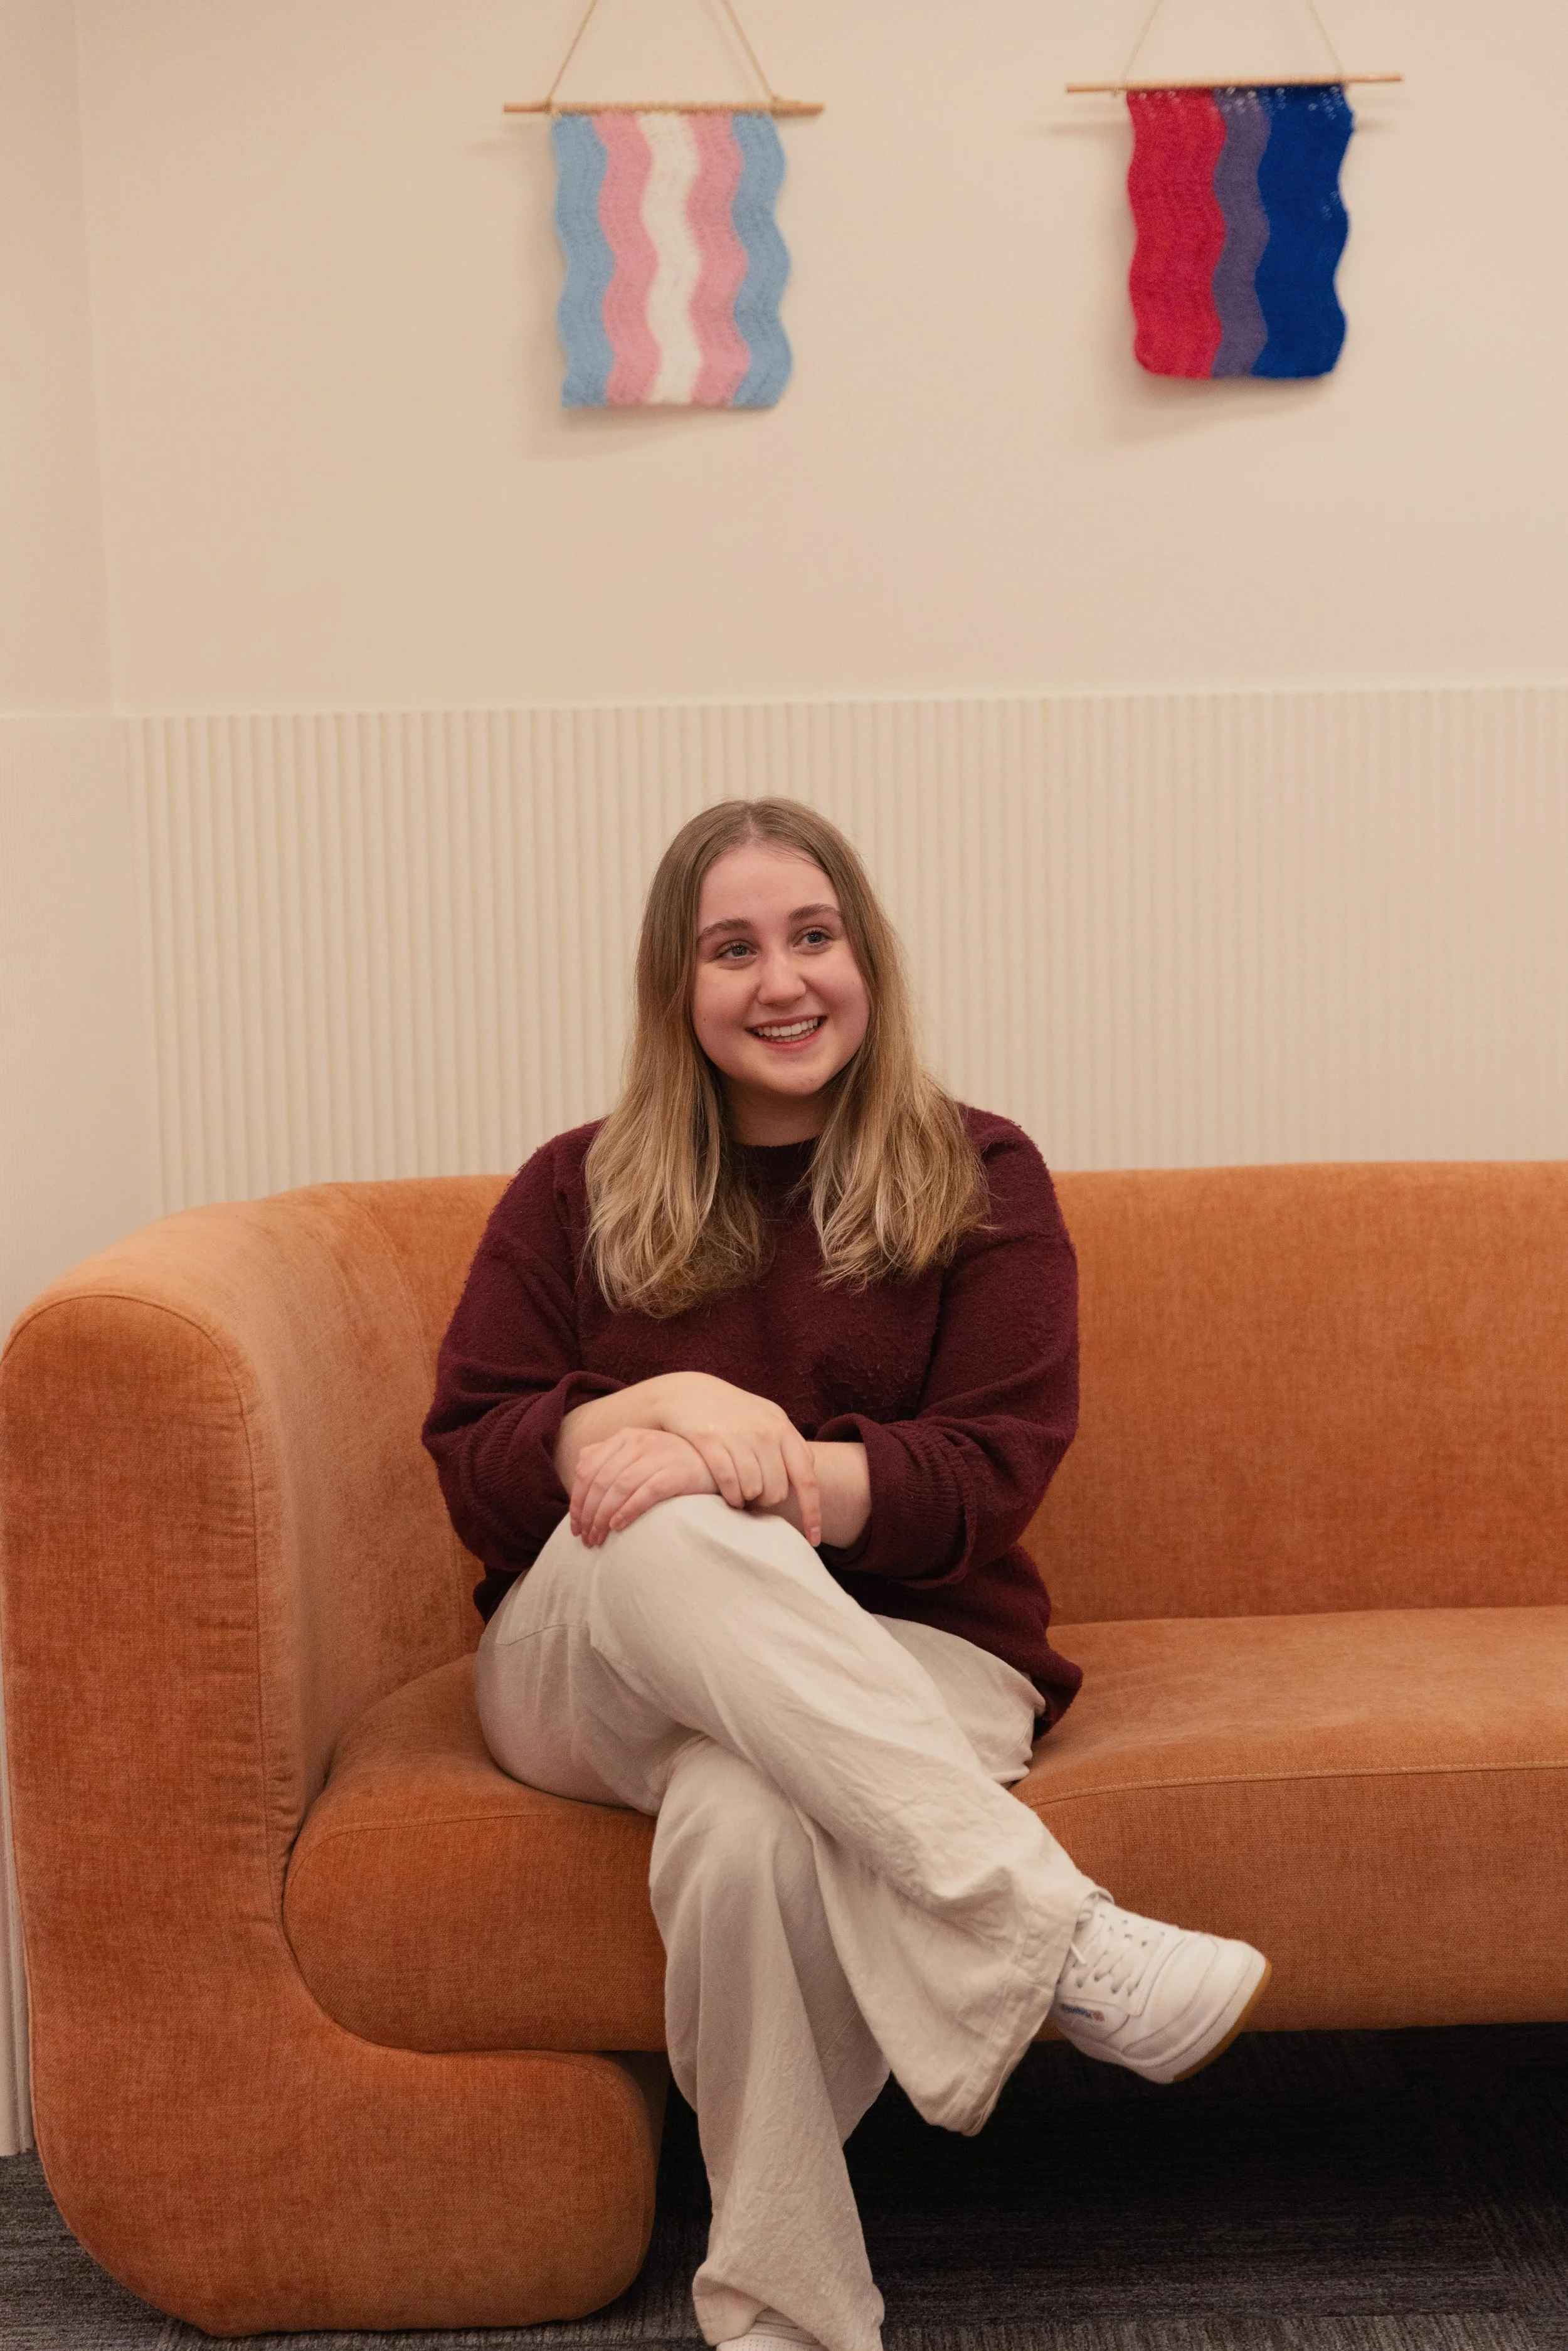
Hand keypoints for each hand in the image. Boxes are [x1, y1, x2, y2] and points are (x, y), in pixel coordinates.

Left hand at [570, 1427, 718, 1546]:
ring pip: (618, 1488)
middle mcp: (638, 1442)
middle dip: (588, 1514)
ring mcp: (658, 1456)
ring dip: (603, 1517)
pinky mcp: (676, 1473)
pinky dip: (628, 1511)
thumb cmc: (671, 1464)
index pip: (588, 1467)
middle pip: (600, 1480)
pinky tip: (619, 1527)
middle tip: (585, 1538)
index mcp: (624, 1437)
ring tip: (598, 1538)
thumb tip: (578, 1481)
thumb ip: (610, 1459)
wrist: (714, 1462)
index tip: (575, 1525)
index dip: (576, 1499)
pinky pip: (645, 1493)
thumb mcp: (638, 1454)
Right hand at [653, 1373, 821, 1545]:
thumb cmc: (730, 1413)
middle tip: (754, 1498)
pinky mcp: (709, 1439)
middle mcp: (764, 1430)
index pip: (807, 1478)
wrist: (685, 1391)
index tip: (814, 1539)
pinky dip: (730, 1496)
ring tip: (738, 1493)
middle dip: (766, 1502)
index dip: (812, 1512)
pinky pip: (728, 1482)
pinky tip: (727, 1495)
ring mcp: (737, 1434)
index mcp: (782, 1427)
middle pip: (777, 1490)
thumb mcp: (764, 1419)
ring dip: (746, 1500)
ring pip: (753, 1490)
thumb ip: (787, 1446)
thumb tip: (807, 1479)